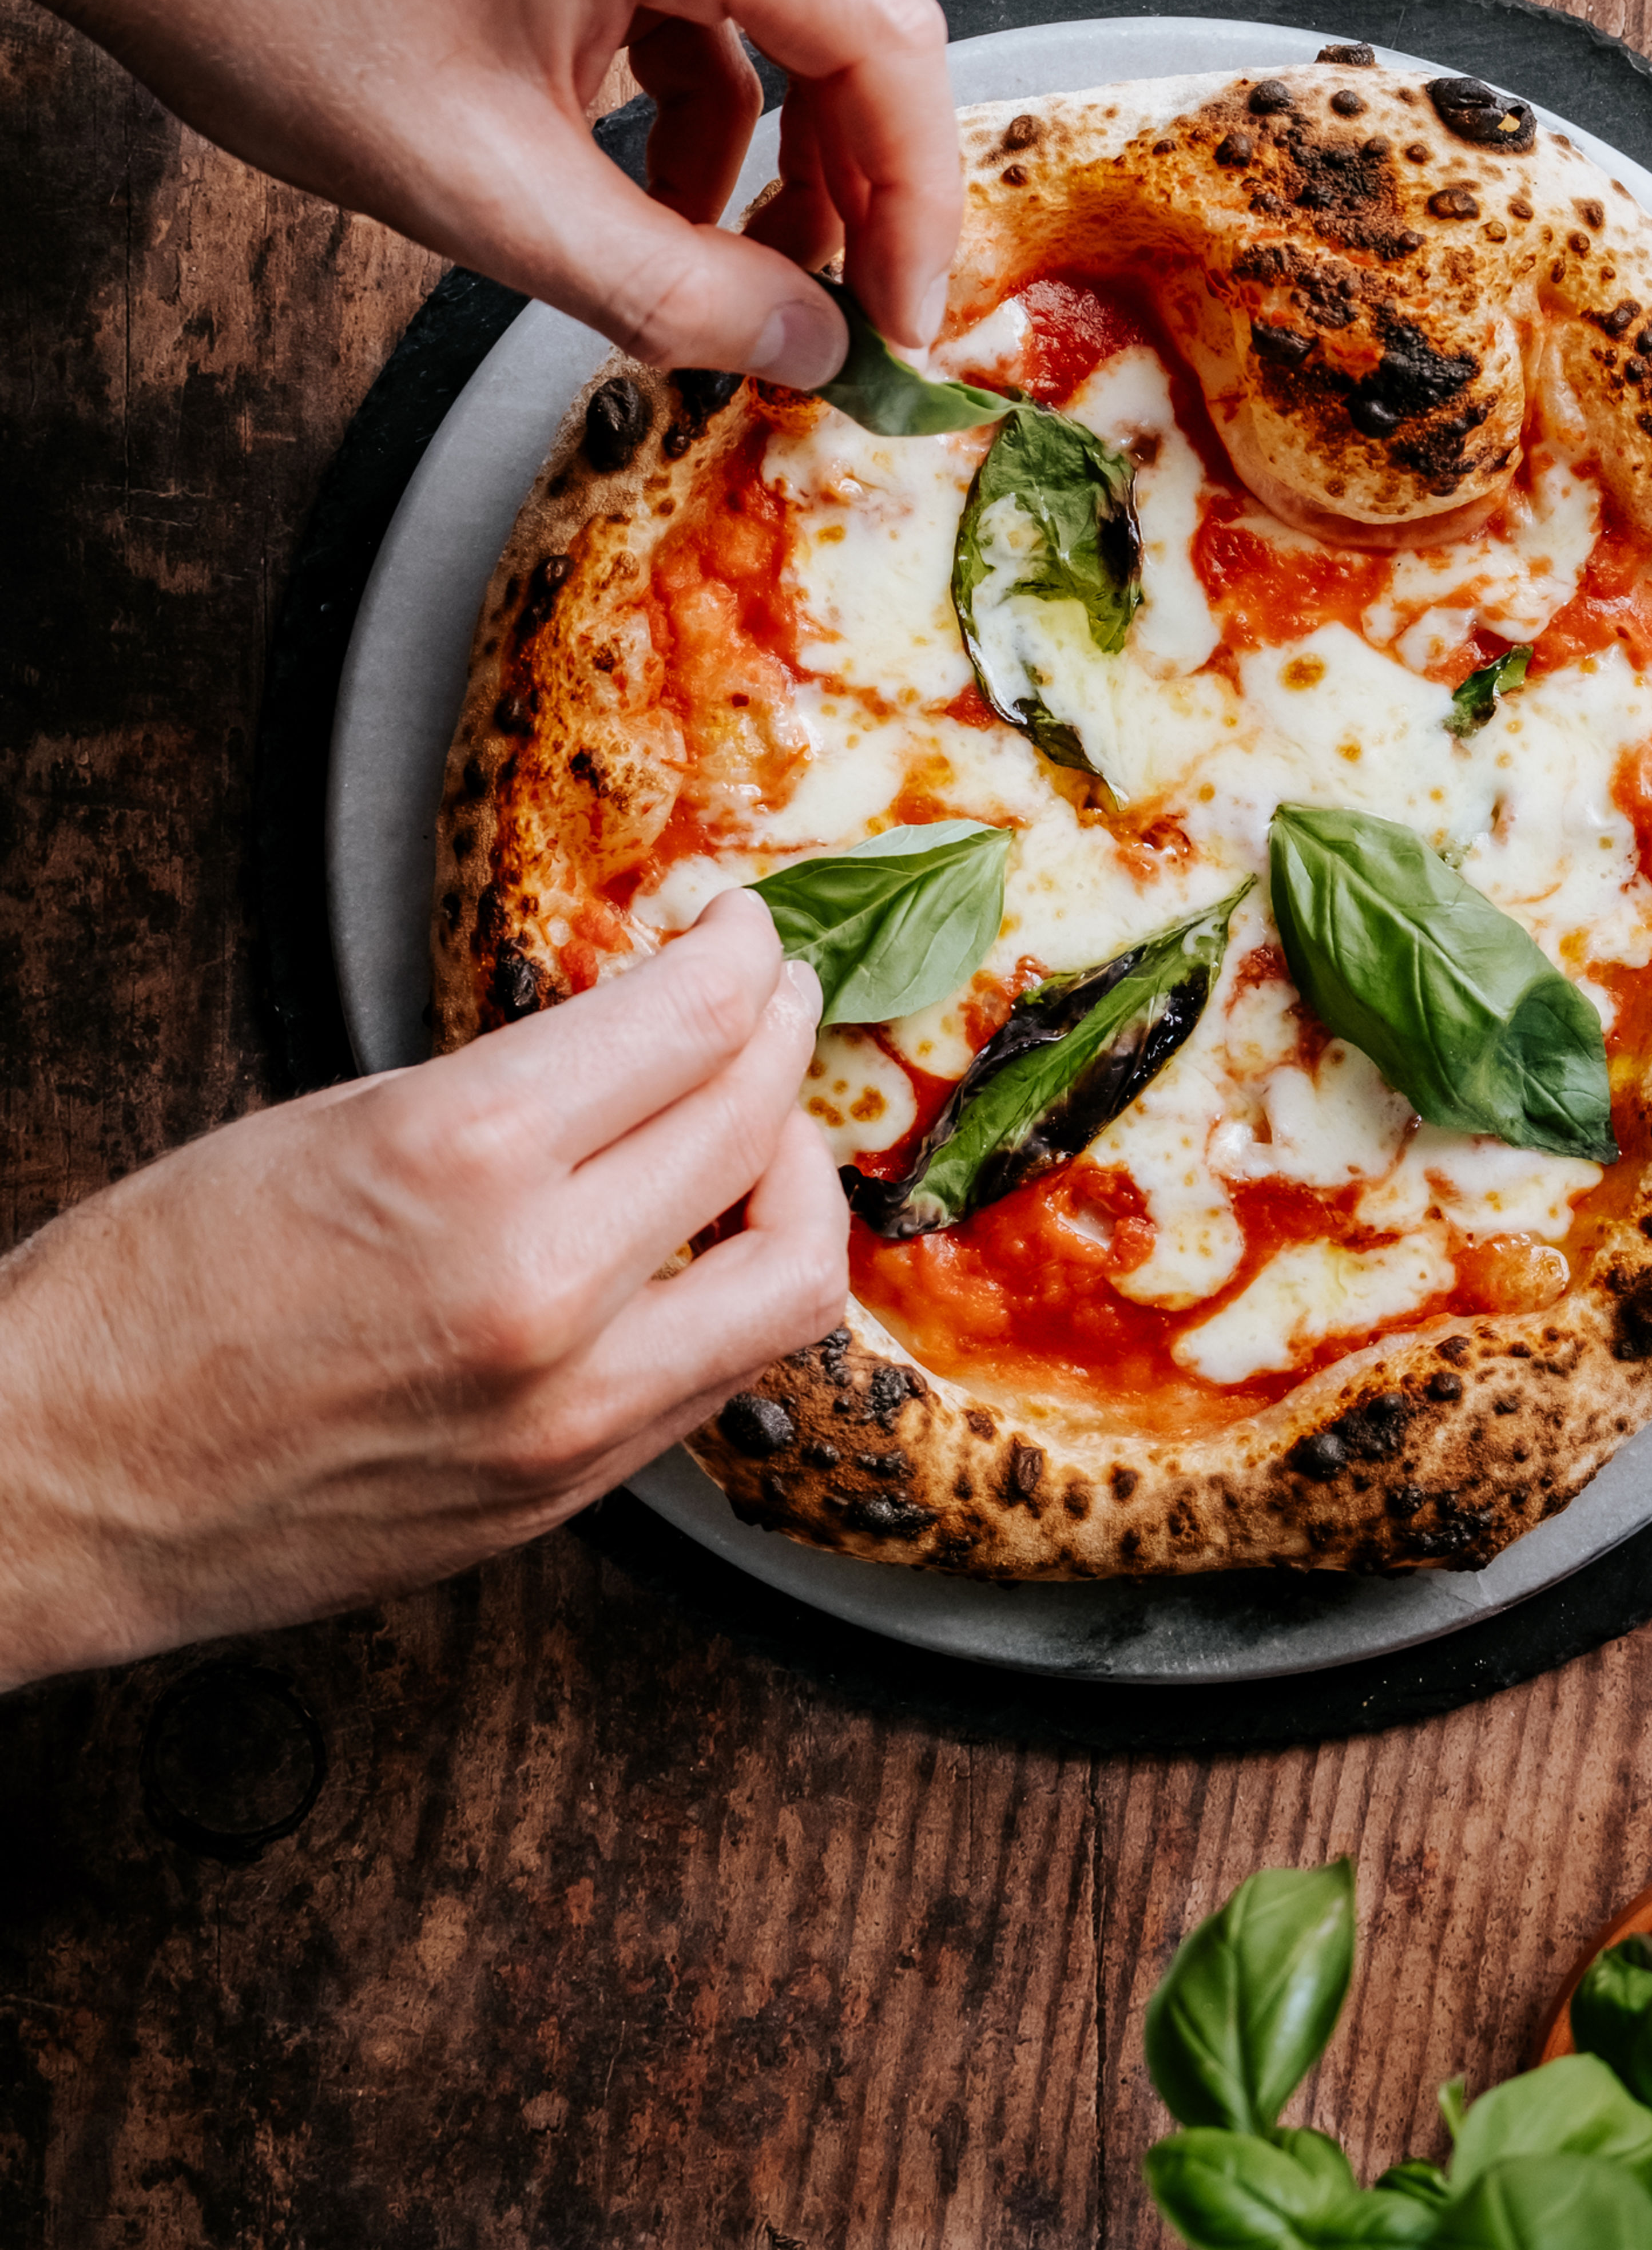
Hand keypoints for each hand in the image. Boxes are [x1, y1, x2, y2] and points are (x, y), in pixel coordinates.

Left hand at [0, 0, 963, 378]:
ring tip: (724, 278)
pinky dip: (713, 115)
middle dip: (853, 196)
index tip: (904, 324)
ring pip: (790, 26)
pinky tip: (657, 197)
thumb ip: (666, 288)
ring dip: (777, 165)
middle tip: (831, 327)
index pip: (881, 42)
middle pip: (851, 32)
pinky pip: (720, 5)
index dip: (919, 202)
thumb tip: (810, 348)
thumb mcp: (479, 191)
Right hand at [0, 892, 844, 1691]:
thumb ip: (512, 1092)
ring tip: (765, 1135)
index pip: (691, 1021)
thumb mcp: (332, 1126)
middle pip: (755, 1127)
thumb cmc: (146, 1295)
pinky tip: (706, 1246)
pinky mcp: (562, 1494)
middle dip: (782, 1037)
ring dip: (800, 1182)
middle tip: (773, 1001)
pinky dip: (738, 1291)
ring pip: (789, 1277)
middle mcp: (538, 1287)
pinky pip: (718, 1378)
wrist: (44, 1488)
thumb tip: (642, 1042)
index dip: (742, 955)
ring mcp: (563, 1409)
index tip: (745, 933)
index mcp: (462, 1156)